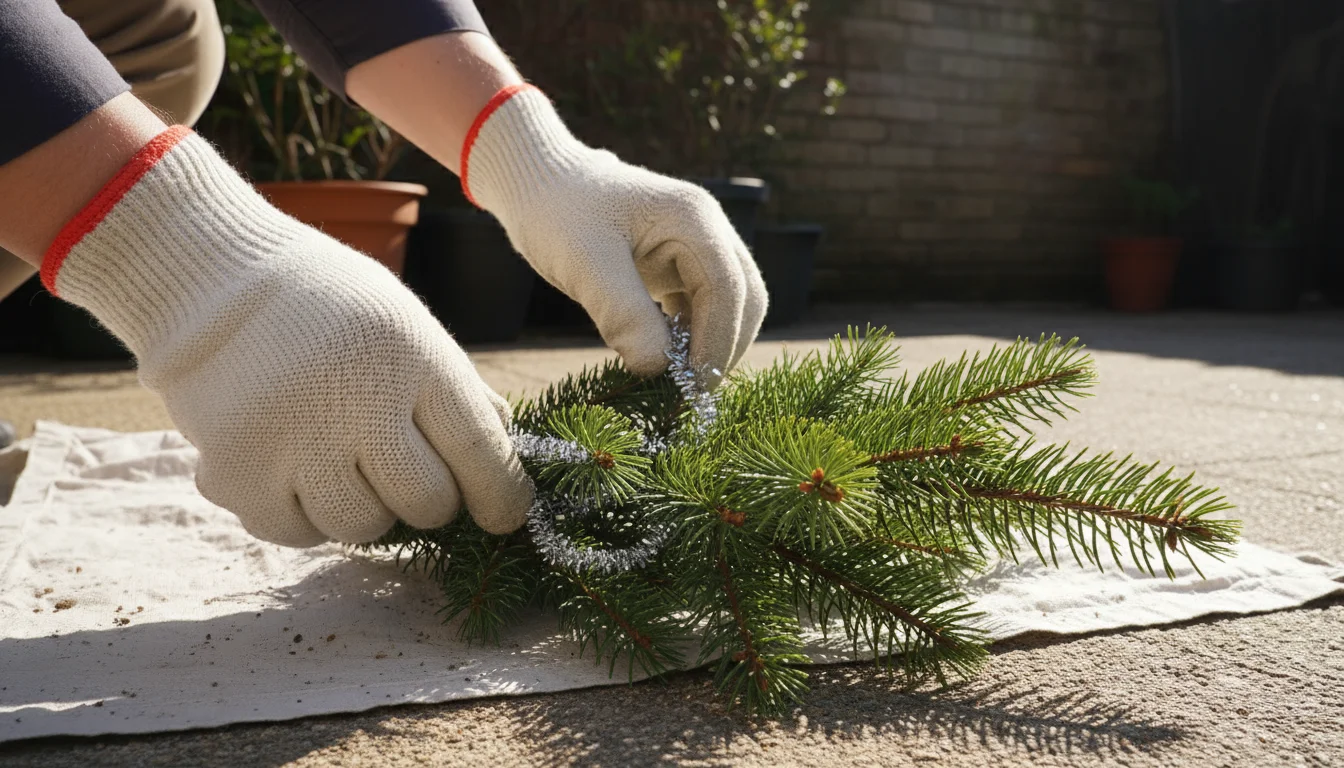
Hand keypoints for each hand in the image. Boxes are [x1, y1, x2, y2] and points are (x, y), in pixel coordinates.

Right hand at [41, 127, 531, 544]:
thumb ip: (461, 399)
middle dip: (428, 499)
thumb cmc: (334, 312)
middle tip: (404, 469)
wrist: (216, 281)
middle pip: (425, 504)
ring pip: (361, 527)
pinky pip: (299, 534)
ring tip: (341, 458)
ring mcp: (290, 440)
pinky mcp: (235, 474)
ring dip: (364, 507)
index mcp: (409, 355)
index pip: (479, 450)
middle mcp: (352, 398)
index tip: (505, 514)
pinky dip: (305, 514)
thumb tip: (511, 474)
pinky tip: (296, 466)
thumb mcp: (411, 331)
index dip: (502, 495)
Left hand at [462, 85, 767, 386]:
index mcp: (694, 218)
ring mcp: (697, 245)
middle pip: (744, 298)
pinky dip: (691, 337)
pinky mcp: (680, 264)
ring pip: (729, 306)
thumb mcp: (585, 265)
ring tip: (676, 382)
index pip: (728, 288)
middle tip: (690, 395)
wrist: (536, 181)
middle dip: (723, 348)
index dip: (717, 341)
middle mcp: (707, 228)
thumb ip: (624, 315)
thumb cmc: (557, 213)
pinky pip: (702, 306)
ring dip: (709, 345)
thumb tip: (659, 368)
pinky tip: (664, 357)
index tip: (691, 387)